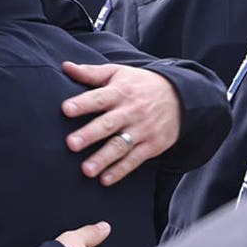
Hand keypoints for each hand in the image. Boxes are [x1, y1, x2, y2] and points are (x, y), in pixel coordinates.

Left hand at [61, 62, 181, 185]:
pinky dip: (120, 170)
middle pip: (108, 124)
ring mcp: (143, 129)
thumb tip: (66, 66)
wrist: (180, 96)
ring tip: (86, 170)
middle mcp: (131, 111)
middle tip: (71, 144)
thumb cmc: (140, 85)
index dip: (82, 103)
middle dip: (90, 134)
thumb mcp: (118, 73)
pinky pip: (134, 159)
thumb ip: (91, 73)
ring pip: (120, 145)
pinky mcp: (152, 145)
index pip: (99, 97)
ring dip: (103, 158)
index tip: (66, 109)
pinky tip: (105, 180)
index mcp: (120, 92)